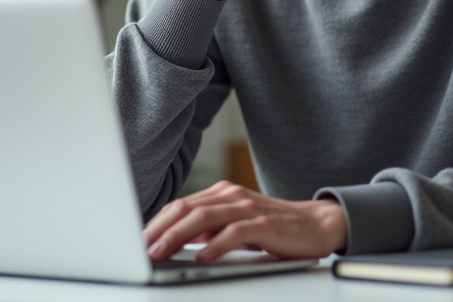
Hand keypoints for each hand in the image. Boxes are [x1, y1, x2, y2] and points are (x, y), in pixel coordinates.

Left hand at [144, 181, 346, 262]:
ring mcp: (248, 207)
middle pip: (186, 209)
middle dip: (159, 229)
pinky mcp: (265, 223)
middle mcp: (231, 196)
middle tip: (139, 248)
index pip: (180, 205)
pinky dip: (215, 245)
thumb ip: (209, 228)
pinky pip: (235, 232)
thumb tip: (177, 240)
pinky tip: (202, 258)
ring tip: (160, 252)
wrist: (317, 223)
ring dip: (177, 236)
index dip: (155, 222)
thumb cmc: (275, 227)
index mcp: (222, 194)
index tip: (135, 241)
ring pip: (204, 218)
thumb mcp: (236, 224)